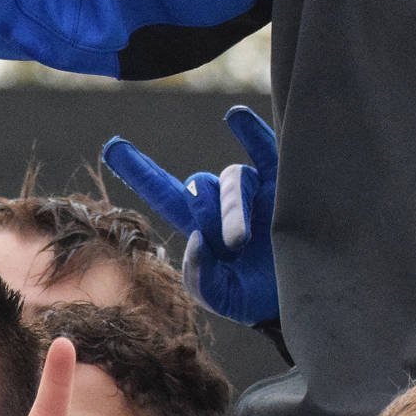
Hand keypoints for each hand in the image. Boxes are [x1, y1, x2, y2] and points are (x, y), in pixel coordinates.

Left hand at [102, 106, 278, 324]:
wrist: (303, 296)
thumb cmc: (258, 298)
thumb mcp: (222, 298)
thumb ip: (201, 278)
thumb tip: (198, 237)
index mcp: (202, 227)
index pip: (164, 192)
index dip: (139, 170)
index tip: (112, 146)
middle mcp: (223, 201)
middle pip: (201, 187)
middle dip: (210, 212)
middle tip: (233, 245)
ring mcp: (254, 189)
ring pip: (233, 178)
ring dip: (234, 205)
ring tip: (243, 240)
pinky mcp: (284, 183)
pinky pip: (265, 151)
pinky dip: (250, 132)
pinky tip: (235, 116)